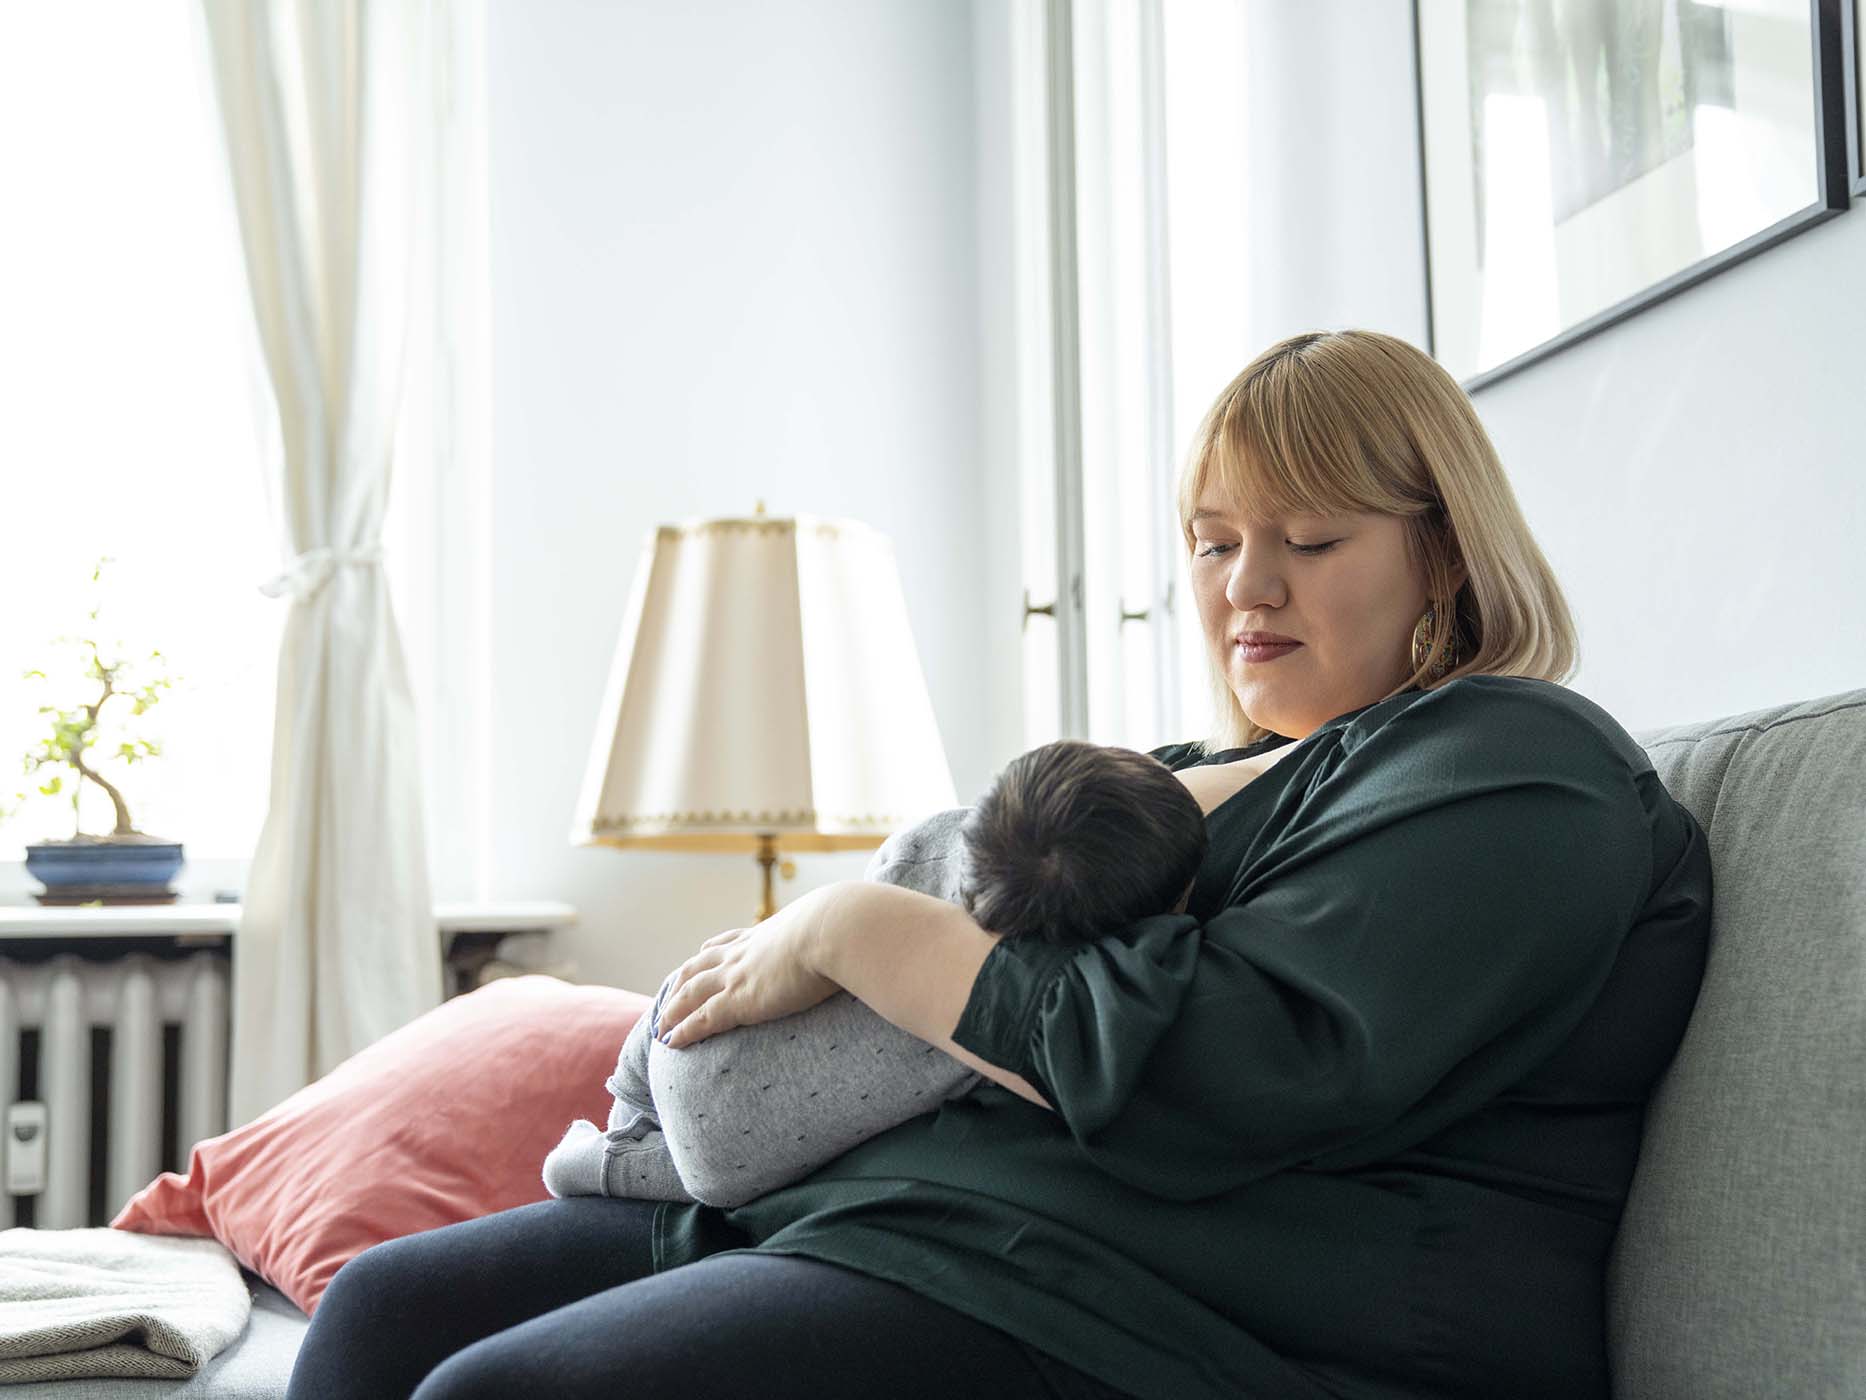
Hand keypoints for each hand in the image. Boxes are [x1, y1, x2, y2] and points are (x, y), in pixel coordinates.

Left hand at [656, 886, 841, 1048]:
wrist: (838, 929)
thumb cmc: (848, 928)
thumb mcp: (836, 927)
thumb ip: (839, 936)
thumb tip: (863, 937)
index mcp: (767, 934)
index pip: (730, 940)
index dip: (712, 950)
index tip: (702, 954)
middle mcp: (745, 952)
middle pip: (699, 965)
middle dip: (681, 981)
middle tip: (669, 995)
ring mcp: (738, 974)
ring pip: (690, 992)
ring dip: (672, 1008)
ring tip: (660, 1024)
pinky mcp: (739, 1000)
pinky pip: (701, 1019)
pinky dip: (683, 1030)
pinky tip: (671, 1041)